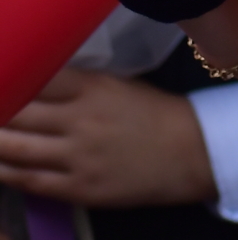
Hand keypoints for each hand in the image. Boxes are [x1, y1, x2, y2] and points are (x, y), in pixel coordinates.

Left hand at [0, 68, 215, 206]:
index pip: (38, 79)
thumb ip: (79, 86)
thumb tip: (38, 84)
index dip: (11, 77)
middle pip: (18, 113)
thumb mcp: (119, 87)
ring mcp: (77, 156)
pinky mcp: (77, 188)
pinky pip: (28, 180)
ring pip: (15, 149)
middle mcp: (81, 120)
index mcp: (95, 88)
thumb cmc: (155, 113)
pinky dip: (5, 171)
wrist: (191, 151)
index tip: (2, 76)